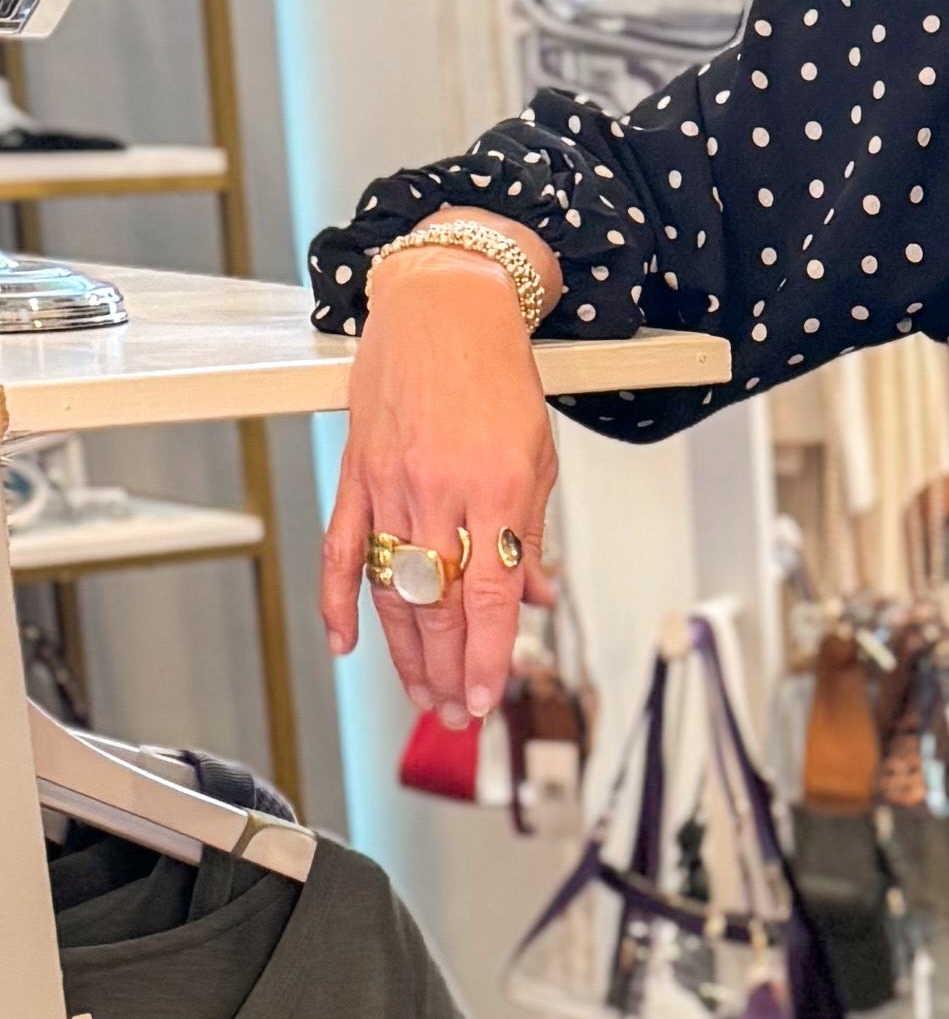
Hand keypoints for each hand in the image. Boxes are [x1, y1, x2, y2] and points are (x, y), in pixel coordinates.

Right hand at [319, 220, 562, 724]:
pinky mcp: (356, 471)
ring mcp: (390, 483)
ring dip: (406, 652)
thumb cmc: (497, 375)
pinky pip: (342, 549)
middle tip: (459, 713)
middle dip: (451, 670)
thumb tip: (535, 598)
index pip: (491, 598)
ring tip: (423, 695)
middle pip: (440, 606)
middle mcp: (439, 491)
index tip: (489, 697)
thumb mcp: (538, 456)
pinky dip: (340, 601)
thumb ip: (532, 533)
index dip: (490, 656)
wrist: (445, 304)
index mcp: (497, 489)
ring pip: (392, 590)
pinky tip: (345, 644)